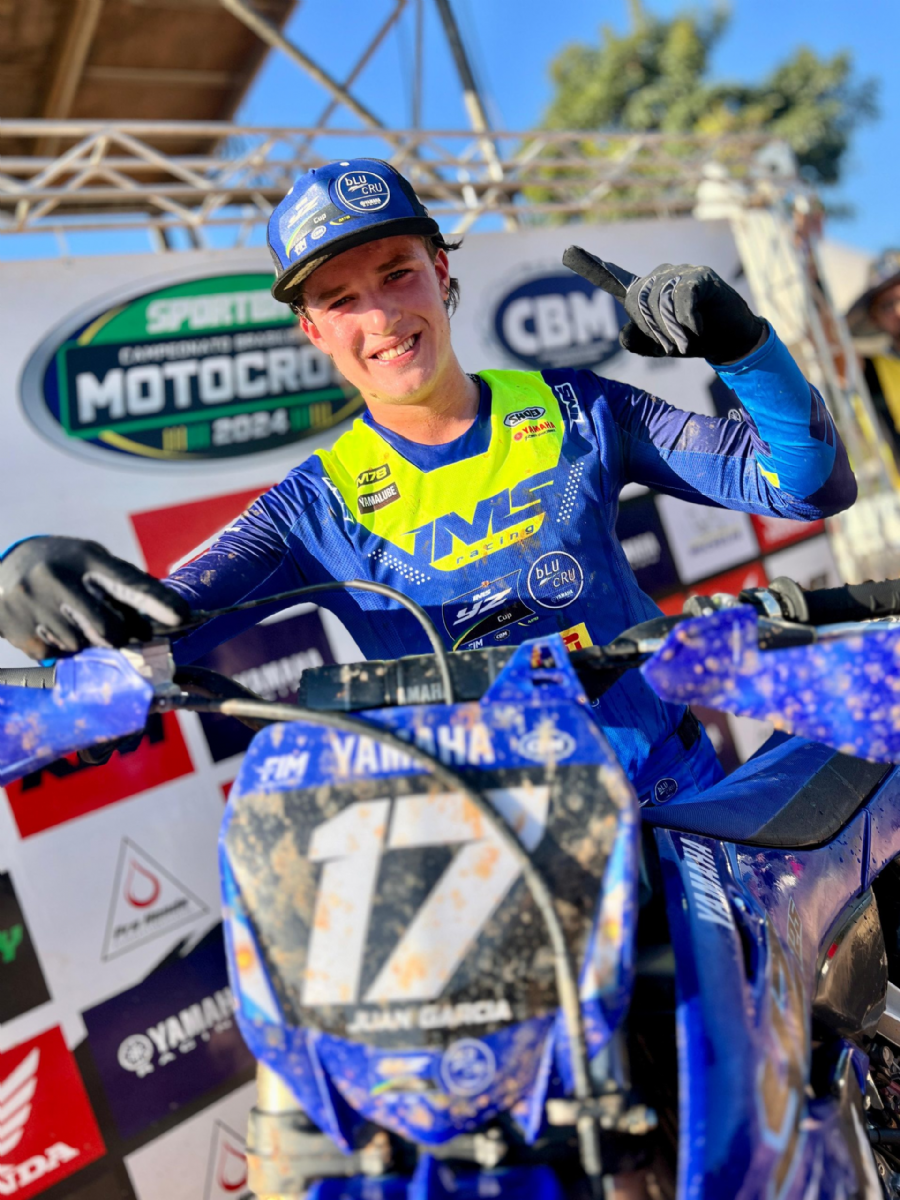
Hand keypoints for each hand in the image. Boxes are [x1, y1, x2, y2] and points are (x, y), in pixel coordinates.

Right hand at [0, 536, 189, 659]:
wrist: (3, 568)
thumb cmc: (62, 567)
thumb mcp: (91, 562)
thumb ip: (122, 587)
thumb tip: (166, 620)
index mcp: (85, 558)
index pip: (127, 582)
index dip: (157, 601)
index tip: (181, 617)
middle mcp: (57, 577)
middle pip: (108, 630)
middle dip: (116, 637)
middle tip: (110, 629)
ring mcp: (32, 603)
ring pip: (80, 647)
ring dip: (83, 642)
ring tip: (67, 618)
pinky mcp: (15, 627)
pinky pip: (53, 656)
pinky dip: (58, 648)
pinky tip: (47, 626)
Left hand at [562, 246, 766, 363]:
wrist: (728, 338)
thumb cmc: (691, 339)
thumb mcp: (661, 347)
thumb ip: (639, 343)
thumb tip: (624, 334)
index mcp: (644, 292)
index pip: (613, 278)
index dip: (591, 267)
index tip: (567, 251)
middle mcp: (659, 276)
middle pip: (639, 302)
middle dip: (653, 330)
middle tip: (672, 347)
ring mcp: (681, 273)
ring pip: (660, 301)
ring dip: (672, 330)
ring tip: (687, 341)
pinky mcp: (702, 277)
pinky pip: (684, 298)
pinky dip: (688, 321)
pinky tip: (696, 330)